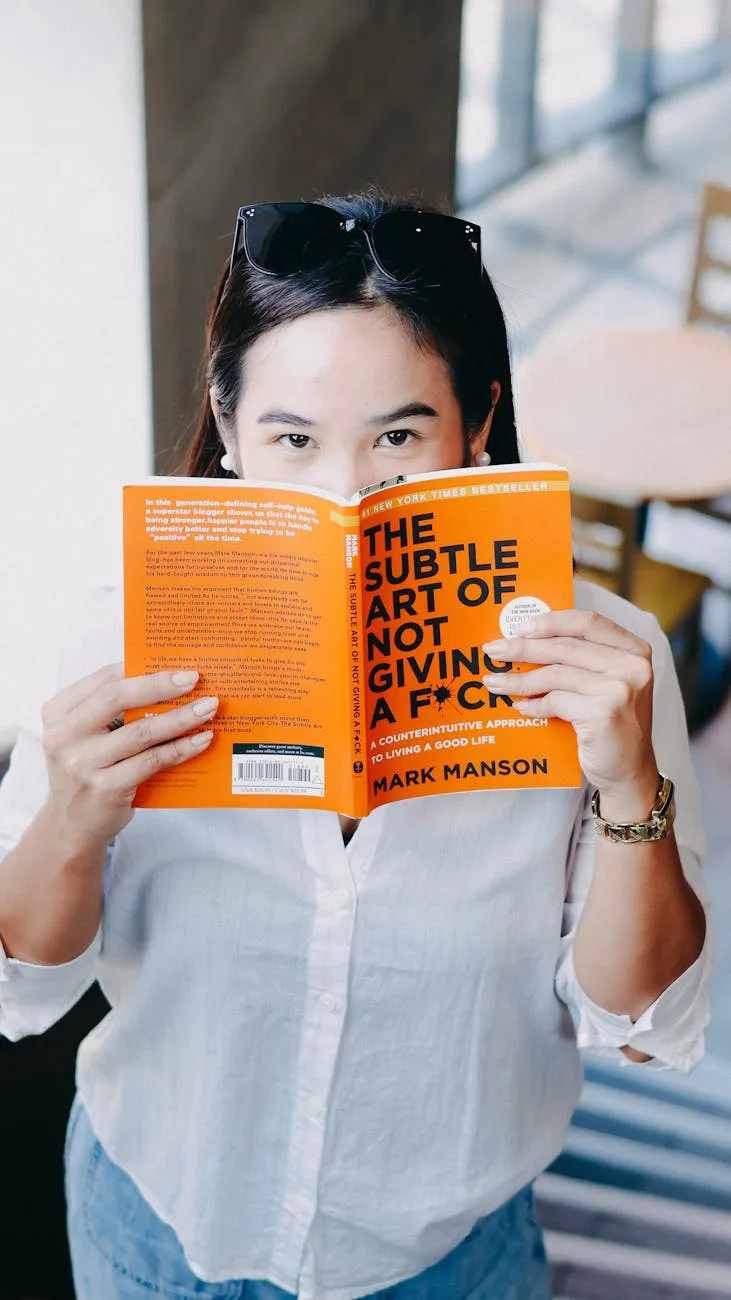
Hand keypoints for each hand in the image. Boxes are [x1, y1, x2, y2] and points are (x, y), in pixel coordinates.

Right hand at [41, 664, 217, 848]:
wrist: (73, 825)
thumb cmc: (88, 771)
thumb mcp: (87, 736)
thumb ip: (113, 711)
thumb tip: (169, 683)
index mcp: (57, 713)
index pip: (103, 679)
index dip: (140, 669)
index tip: (175, 665)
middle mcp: (63, 736)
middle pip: (117, 698)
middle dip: (160, 685)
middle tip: (194, 679)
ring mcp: (82, 764)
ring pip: (141, 731)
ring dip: (180, 717)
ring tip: (207, 709)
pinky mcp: (105, 789)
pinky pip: (152, 761)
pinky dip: (181, 748)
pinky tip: (201, 740)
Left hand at [482, 610, 658, 805]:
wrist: (630, 770)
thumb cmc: (613, 724)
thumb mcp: (607, 683)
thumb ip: (582, 660)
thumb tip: (528, 641)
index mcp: (634, 650)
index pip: (587, 622)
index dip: (551, 621)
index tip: (521, 627)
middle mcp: (632, 665)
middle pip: (565, 646)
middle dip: (523, 648)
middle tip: (494, 650)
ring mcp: (619, 689)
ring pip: (555, 674)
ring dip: (519, 679)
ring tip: (495, 682)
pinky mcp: (603, 714)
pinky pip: (555, 701)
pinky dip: (534, 704)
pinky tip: (522, 708)